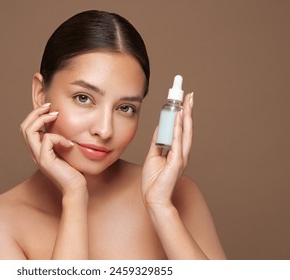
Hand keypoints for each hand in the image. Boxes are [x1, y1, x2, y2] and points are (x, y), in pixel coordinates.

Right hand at [20, 103, 86, 195]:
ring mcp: (38, 157)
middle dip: (36, 113)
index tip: (50, 109)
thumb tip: (62, 124)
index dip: (36, 115)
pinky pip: (47, 139)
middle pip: (24, 127)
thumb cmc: (73, 170)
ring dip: (42, 119)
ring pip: (29, 130)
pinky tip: (70, 144)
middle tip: (50, 107)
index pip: (27, 128)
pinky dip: (59, 137)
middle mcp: (34, 153)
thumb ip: (59, 139)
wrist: (76, 188)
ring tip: (56, 116)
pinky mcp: (45, 160)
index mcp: (37, 150)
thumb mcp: (65, 150)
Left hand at [141, 93, 193, 208]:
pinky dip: (178, 130)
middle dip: (188, 111)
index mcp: (176, 152)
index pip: (181, 130)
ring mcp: (181, 158)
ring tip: (187, 102)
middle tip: (189, 95)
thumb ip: (157, 143)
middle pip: (186, 128)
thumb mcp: (154, 156)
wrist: (153, 198)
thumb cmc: (153, 181)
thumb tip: (159, 130)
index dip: (183, 116)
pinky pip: (177, 143)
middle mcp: (181, 153)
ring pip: (185, 133)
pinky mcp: (177, 163)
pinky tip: (178, 118)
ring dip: (186, 116)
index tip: (183, 102)